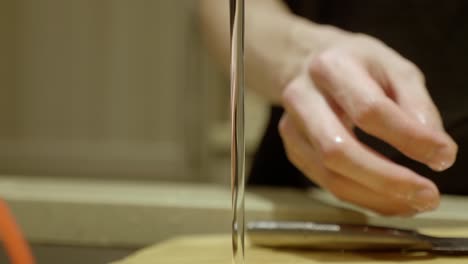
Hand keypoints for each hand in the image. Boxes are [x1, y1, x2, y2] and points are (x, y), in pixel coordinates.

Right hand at [279, 34, 457, 215]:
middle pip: (338, 150)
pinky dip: (362, 197)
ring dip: (376, 197)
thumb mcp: (393, 66)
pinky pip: (327, 183)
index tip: (443, 156)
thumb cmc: (355, 64)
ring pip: (330, 175)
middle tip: (427, 194)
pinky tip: (389, 199)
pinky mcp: (293, 149)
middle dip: (386, 179)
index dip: (408, 137)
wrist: (306, 63)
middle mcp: (302, 97)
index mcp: (331, 67)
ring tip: (413, 203)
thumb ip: (416, 103)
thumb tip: (435, 149)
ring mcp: (291, 127)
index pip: (369, 109)